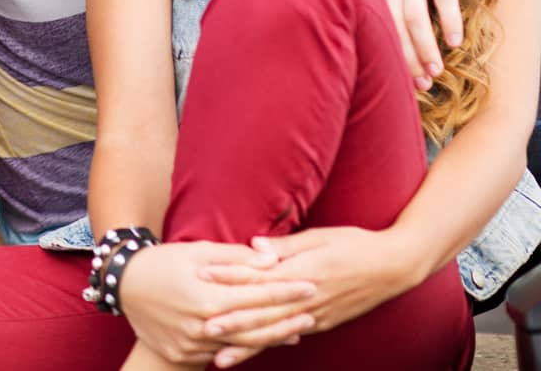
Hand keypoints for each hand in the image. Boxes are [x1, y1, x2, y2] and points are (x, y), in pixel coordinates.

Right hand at [119, 241, 316, 364]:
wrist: (123, 284)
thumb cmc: (162, 262)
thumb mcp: (197, 251)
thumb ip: (236, 258)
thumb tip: (271, 260)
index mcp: (206, 297)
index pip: (257, 295)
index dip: (286, 290)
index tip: (310, 285)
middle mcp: (202, 325)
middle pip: (255, 326)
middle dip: (287, 318)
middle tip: (313, 310)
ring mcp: (192, 344)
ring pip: (241, 343)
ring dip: (272, 336)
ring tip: (298, 330)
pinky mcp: (184, 355)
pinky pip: (220, 352)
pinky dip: (244, 346)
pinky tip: (262, 339)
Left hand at [197, 227, 417, 366]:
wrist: (394, 266)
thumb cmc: (355, 244)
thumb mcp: (320, 237)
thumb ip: (286, 245)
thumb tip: (254, 245)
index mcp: (304, 273)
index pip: (259, 277)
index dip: (230, 277)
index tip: (202, 277)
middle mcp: (308, 299)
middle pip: (263, 313)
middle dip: (232, 323)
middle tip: (201, 329)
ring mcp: (316, 315)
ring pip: (275, 333)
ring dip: (247, 346)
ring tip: (220, 358)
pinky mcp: (323, 323)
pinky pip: (290, 336)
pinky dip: (270, 346)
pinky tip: (252, 355)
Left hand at [374, 0, 459, 89]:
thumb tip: (396, 34)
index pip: (378, 25)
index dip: (389, 55)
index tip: (400, 82)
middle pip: (393, 26)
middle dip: (406, 58)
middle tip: (420, 85)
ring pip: (414, 16)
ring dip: (425, 46)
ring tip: (436, 70)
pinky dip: (449, 20)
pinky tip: (455, 41)